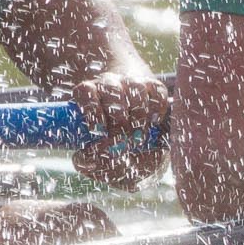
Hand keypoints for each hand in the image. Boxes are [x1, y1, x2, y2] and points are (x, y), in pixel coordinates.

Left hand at [69, 72, 169, 187]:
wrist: (137, 140)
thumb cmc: (111, 146)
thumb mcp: (96, 156)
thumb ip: (88, 162)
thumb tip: (88, 157)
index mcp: (87, 95)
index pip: (85, 92)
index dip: (92, 110)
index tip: (98, 131)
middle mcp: (109, 85)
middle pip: (113, 91)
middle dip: (119, 120)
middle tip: (123, 142)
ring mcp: (132, 83)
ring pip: (136, 90)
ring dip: (139, 117)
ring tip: (140, 137)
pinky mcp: (154, 86)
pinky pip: (158, 92)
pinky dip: (157, 109)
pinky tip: (154, 123)